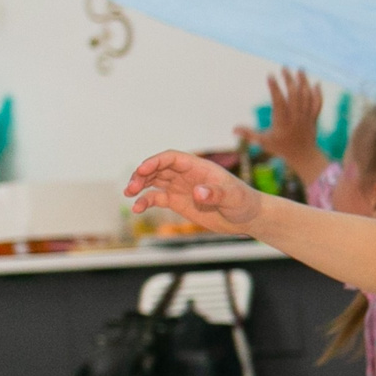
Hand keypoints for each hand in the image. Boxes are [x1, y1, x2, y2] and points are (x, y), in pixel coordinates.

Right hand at [126, 150, 262, 233]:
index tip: (142, 169)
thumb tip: (197, 192)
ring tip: (128, 194)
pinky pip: (156, 198)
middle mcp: (186, 174)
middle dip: (143, 174)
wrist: (246, 217)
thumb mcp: (233, 197)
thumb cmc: (243, 202)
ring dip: (139, 185)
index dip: (156, 161)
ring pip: (154, 181)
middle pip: (158, 168)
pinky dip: (145, 201)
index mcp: (198, 167)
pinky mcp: (177, 201)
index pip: (172, 158)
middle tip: (132, 187)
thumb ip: (216, 194)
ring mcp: (180, 187)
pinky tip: (137, 209)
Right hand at [236, 66, 324, 172]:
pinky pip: (317, 104)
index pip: (279, 102)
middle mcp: (296, 118)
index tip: (270, 76)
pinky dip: (317, 93)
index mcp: (282, 122)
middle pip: (295, 96)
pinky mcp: (314, 118)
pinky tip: (315, 83)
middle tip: (284, 68)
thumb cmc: (281, 148)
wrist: (303, 157)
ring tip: (300, 69)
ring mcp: (306, 117)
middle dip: (290, 80)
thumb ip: (249, 134)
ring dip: (304, 82)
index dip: (275, 89)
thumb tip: (233, 129)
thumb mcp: (264, 142)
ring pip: (307, 97)